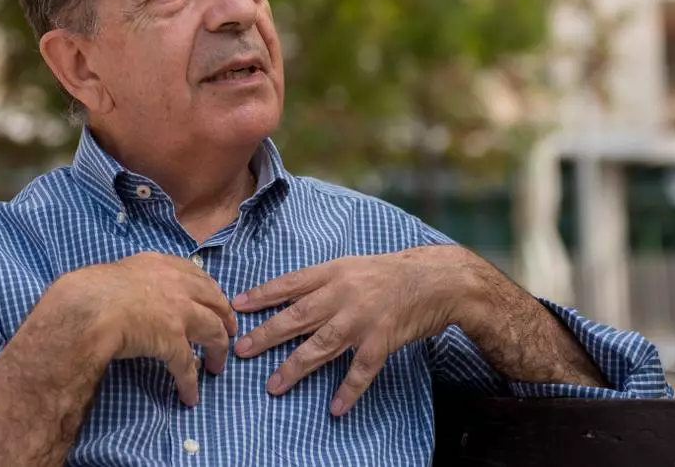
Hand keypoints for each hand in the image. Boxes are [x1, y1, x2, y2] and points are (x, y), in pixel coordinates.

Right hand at [58, 251, 237, 405]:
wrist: (89, 307)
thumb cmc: (93, 290)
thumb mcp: (120, 273)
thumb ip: (136, 280)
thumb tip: (131, 292)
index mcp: (163, 266)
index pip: (198, 277)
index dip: (211, 292)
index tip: (216, 302)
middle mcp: (178, 286)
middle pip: (215, 302)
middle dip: (225, 318)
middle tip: (230, 331)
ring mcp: (180, 313)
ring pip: (213, 332)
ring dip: (218, 351)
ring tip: (217, 366)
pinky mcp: (174, 341)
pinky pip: (187, 366)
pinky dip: (190, 382)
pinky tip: (190, 396)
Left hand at [230, 245, 470, 415]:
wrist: (437, 279)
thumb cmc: (393, 272)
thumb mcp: (354, 266)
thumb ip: (325, 282)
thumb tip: (292, 296)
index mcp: (335, 272)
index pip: (291, 283)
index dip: (263, 295)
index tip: (237, 305)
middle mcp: (344, 294)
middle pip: (298, 316)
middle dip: (268, 334)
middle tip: (242, 350)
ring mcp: (362, 319)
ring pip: (322, 346)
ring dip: (295, 367)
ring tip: (274, 385)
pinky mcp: (382, 340)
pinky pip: (361, 370)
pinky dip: (348, 390)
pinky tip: (335, 408)